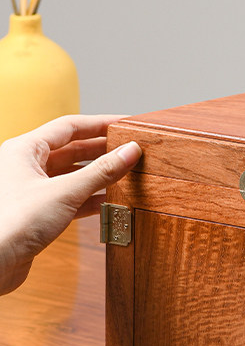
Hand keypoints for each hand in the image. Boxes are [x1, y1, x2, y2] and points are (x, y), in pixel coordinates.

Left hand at [0, 115, 140, 294]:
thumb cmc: (13, 222)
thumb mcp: (65, 192)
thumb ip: (101, 171)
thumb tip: (129, 152)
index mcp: (25, 150)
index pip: (69, 126)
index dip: (100, 123)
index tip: (125, 125)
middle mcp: (26, 166)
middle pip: (72, 150)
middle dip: (102, 150)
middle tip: (130, 150)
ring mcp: (33, 190)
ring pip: (73, 175)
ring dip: (99, 175)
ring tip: (125, 174)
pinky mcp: (39, 212)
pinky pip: (71, 197)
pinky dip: (91, 197)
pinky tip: (110, 200)